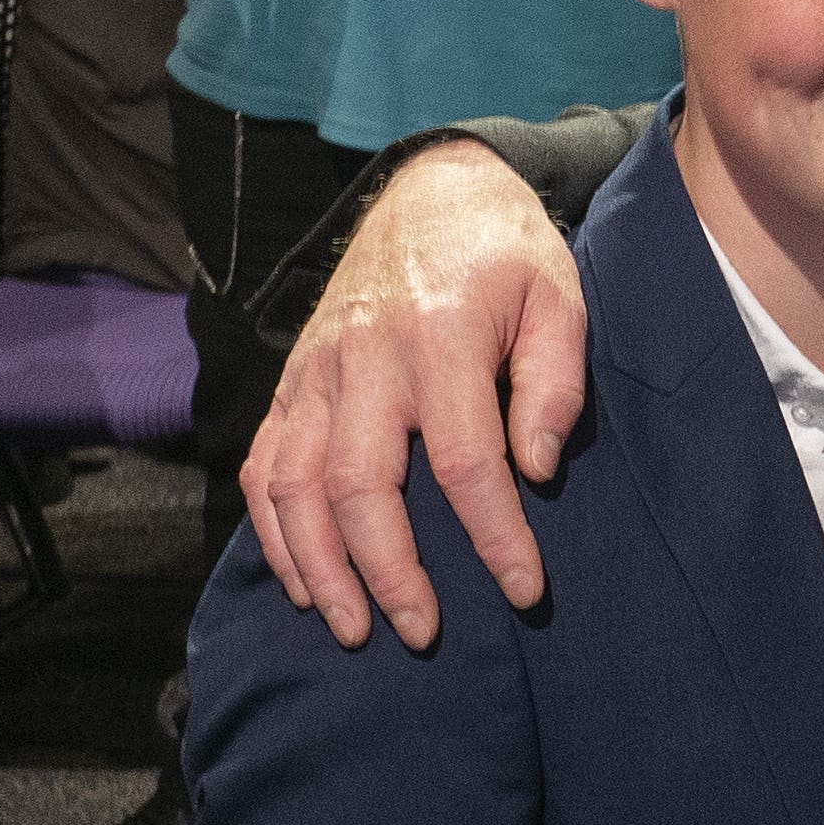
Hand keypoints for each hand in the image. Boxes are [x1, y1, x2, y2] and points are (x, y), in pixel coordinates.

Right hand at [241, 136, 591, 649]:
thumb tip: (537, 470)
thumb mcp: (559, 299)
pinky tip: (305, 582)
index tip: (525, 592)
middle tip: (425, 634)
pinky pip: (264, 465)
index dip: (495, 537)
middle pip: (361, 486)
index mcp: (440, 340)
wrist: (433, 190)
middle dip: (389, 572)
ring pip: (296, 485)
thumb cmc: (508, 256)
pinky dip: (274, 531)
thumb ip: (554, 383)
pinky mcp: (291, 381)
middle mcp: (365, 360)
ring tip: (355, 629)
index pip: (466, 463)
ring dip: (321, 567)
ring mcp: (316, 372)